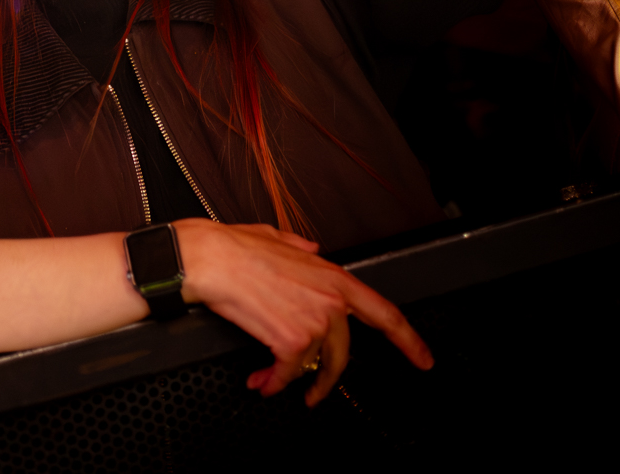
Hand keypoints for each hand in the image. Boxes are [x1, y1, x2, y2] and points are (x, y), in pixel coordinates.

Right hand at [177, 220, 431, 405]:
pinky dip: (272, 382)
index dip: (408, 339)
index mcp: (330, 275)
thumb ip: (298, 246)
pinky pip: (287, 374)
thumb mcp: (273, 235)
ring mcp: (312, 320)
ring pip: (313, 366)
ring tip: (270, 379)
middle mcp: (328, 299)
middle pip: (344, 354)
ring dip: (288, 379)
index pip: (382, 312)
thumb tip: (311, 249)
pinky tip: (260, 379)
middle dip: (326, 379)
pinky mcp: (291, 339)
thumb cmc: (232, 248)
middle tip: (315, 393)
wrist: (206, 259)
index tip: (422, 358)